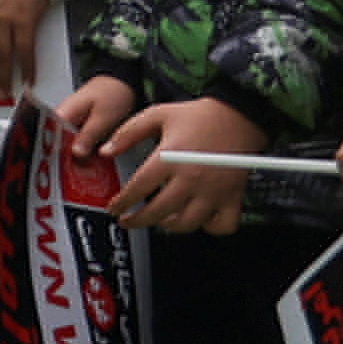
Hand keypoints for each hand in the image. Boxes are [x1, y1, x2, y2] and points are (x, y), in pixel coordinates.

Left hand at [110, 92, 265, 235]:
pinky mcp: (233, 197)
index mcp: (170, 158)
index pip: (139, 188)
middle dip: (138, 220)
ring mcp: (214, 191)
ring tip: (158, 219)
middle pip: (159, 211)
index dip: (122, 202)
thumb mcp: (156, 115)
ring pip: (187, 223)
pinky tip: (197, 219)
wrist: (237, 116)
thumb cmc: (197, 116)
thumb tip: (105, 151)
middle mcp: (192, 178)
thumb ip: (128, 133)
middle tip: (127, 220)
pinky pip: (222, 225)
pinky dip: (209, 228)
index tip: (114, 207)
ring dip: (168, 226)